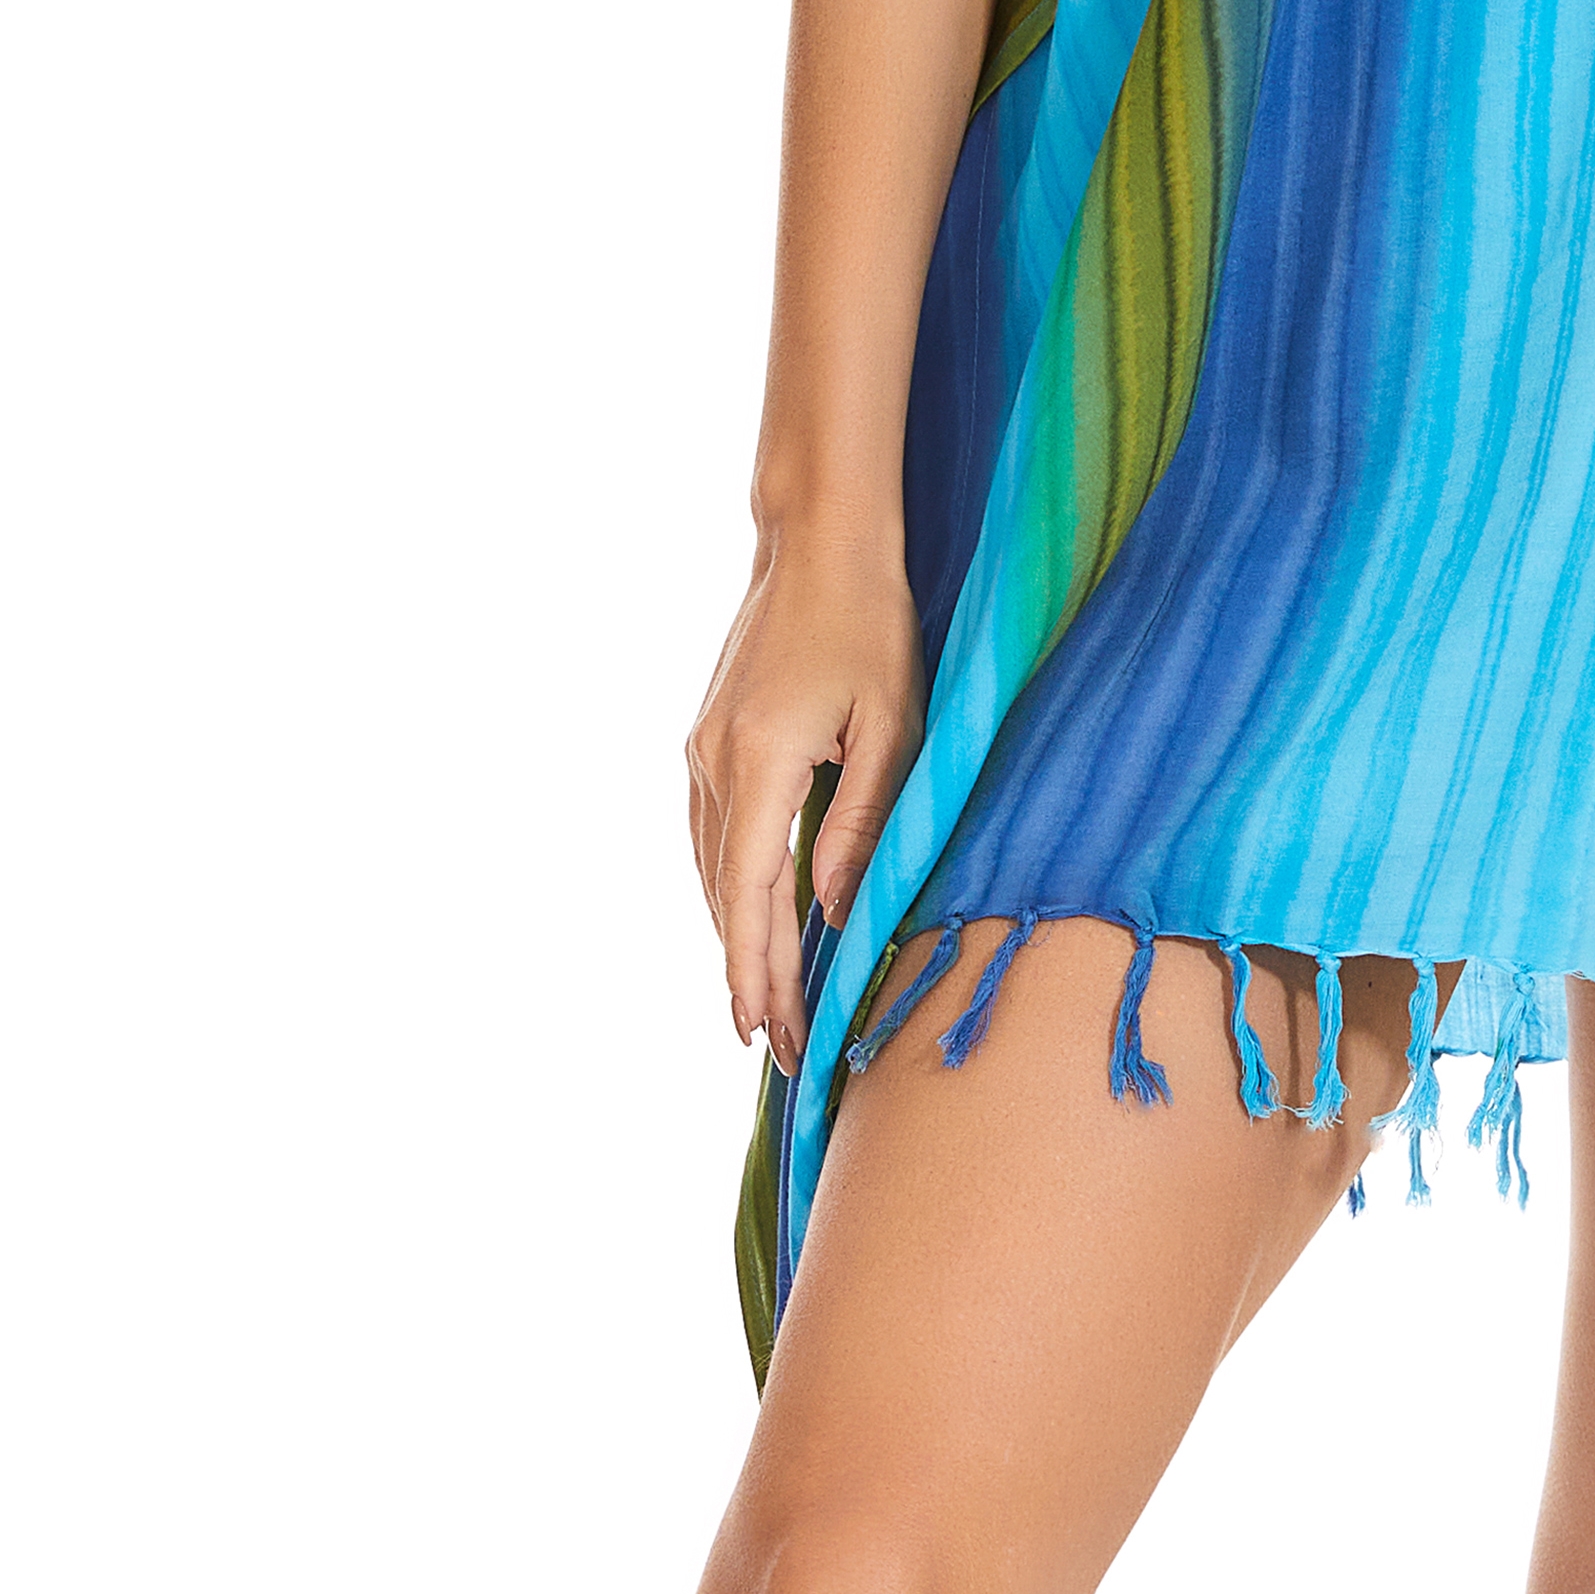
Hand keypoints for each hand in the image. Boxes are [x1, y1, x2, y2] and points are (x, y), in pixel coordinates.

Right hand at [687, 511, 923, 1078]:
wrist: (816, 543)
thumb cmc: (871, 626)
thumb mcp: (892, 726)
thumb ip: (863, 821)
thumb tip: (834, 911)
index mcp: (758, 762)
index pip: (750, 895)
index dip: (757, 971)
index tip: (767, 1034)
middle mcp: (713, 764)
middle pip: (724, 896)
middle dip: (748, 976)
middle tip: (772, 1050)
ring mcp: (702, 752)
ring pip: (710, 871)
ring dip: (736, 939)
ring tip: (762, 1006)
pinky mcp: (710, 742)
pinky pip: (713, 838)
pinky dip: (730, 892)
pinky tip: (750, 924)